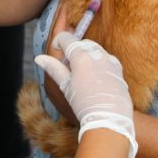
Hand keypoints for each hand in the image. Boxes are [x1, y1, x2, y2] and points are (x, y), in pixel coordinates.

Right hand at [36, 32, 136, 157]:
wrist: (109, 119)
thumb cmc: (84, 104)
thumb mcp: (65, 86)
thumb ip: (54, 68)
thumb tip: (39, 58)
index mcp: (81, 56)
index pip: (66, 38)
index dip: (58, 42)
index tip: (56, 51)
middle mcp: (97, 54)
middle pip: (81, 43)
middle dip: (73, 50)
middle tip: (67, 66)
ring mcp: (110, 61)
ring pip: (95, 49)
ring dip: (86, 55)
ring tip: (82, 74)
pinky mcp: (118, 69)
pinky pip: (106, 59)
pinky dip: (98, 62)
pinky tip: (96, 78)